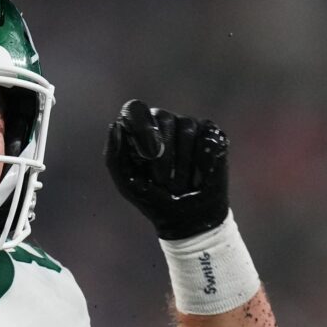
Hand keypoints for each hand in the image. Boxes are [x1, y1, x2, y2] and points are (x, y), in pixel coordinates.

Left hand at [104, 99, 229, 239]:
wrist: (186, 217)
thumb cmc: (153, 197)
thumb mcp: (127, 182)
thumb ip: (114, 155)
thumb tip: (116, 125)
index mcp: (139, 128)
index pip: (135, 109)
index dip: (141, 128)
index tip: (147, 155)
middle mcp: (164, 121)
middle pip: (163, 118)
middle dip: (163, 154)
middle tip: (162, 181)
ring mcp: (190, 125)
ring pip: (187, 128)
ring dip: (182, 164)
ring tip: (179, 185)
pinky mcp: (212, 134)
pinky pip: (208, 137)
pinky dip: (202, 161)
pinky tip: (199, 177)